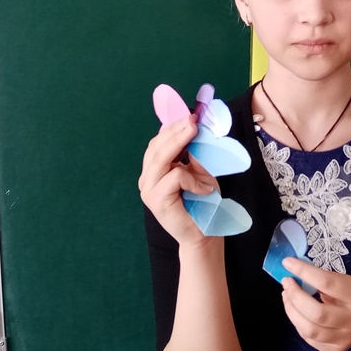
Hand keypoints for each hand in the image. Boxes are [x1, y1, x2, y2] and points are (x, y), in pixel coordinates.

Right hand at [138, 116, 216, 246]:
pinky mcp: (156, 199)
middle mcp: (146, 179)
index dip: (171, 127)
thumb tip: (194, 126)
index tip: (189, 115)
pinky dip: (192, 178)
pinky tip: (203, 188)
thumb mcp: (199, 171)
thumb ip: (193, 153)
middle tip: (193, 121)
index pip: (157, 143)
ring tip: (197, 135)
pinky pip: (175, 176)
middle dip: (175, 130)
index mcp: (154, 170)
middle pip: (156, 147)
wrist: (203, 234)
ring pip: (161, 158)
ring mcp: (148, 189)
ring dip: (181, 144)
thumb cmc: (202, 203)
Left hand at [279, 258, 350, 350]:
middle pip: (316, 312)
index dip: (304, 272)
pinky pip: (309, 338)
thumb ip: (324, 279)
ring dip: (291, 310)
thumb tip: (295, 270)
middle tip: (286, 283)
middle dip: (295, 296)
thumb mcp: (347, 282)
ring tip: (286, 296)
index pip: (327, 282)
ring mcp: (343, 339)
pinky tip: (296, 312)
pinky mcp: (334, 350)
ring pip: (309, 329)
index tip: (288, 263)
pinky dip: (298, 323)